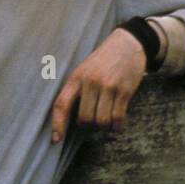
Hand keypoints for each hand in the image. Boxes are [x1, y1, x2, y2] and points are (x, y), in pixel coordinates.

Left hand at [50, 28, 146, 142]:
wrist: (128, 43)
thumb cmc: (104, 60)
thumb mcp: (85, 69)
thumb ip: (78, 89)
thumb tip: (72, 117)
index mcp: (77, 77)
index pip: (62, 104)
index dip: (58, 124)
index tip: (56, 140)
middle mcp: (91, 82)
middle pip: (85, 119)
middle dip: (89, 126)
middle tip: (94, 123)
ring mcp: (109, 86)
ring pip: (102, 121)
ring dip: (105, 127)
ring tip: (107, 122)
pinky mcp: (125, 90)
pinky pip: (118, 118)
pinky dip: (117, 126)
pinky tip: (117, 125)